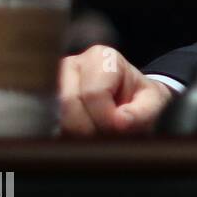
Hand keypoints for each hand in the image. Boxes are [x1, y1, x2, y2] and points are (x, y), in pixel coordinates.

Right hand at [58, 45, 174, 135]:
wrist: (129, 97)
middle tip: (108, 139)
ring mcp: (53, 81)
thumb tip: (120, 123)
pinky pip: (48, 124)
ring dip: (77, 135)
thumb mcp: (153, 102)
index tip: (120, 129)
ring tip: (98, 138)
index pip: (94, 93)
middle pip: (69, 105)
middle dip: (90, 130)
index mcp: (101, 58)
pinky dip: (66, 136)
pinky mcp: (43, 100)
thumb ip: (143, 113)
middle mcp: (72, 64)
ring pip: (55, 116)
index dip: (106, 118)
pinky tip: (82, 139)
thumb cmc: (140, 97)